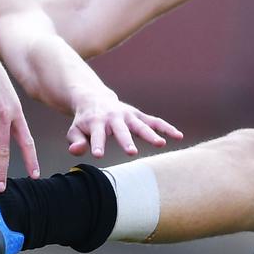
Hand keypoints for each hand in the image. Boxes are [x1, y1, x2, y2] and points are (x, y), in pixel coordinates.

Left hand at [65, 89, 183, 158]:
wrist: (94, 99)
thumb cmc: (84, 120)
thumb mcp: (74, 130)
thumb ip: (75, 141)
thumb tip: (78, 151)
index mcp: (96, 121)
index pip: (96, 135)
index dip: (97, 144)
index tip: (99, 155)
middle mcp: (114, 117)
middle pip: (121, 130)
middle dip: (127, 141)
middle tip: (132, 153)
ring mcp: (128, 116)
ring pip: (141, 125)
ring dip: (151, 134)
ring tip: (161, 144)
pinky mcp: (138, 115)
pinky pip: (155, 121)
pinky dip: (166, 128)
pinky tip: (178, 136)